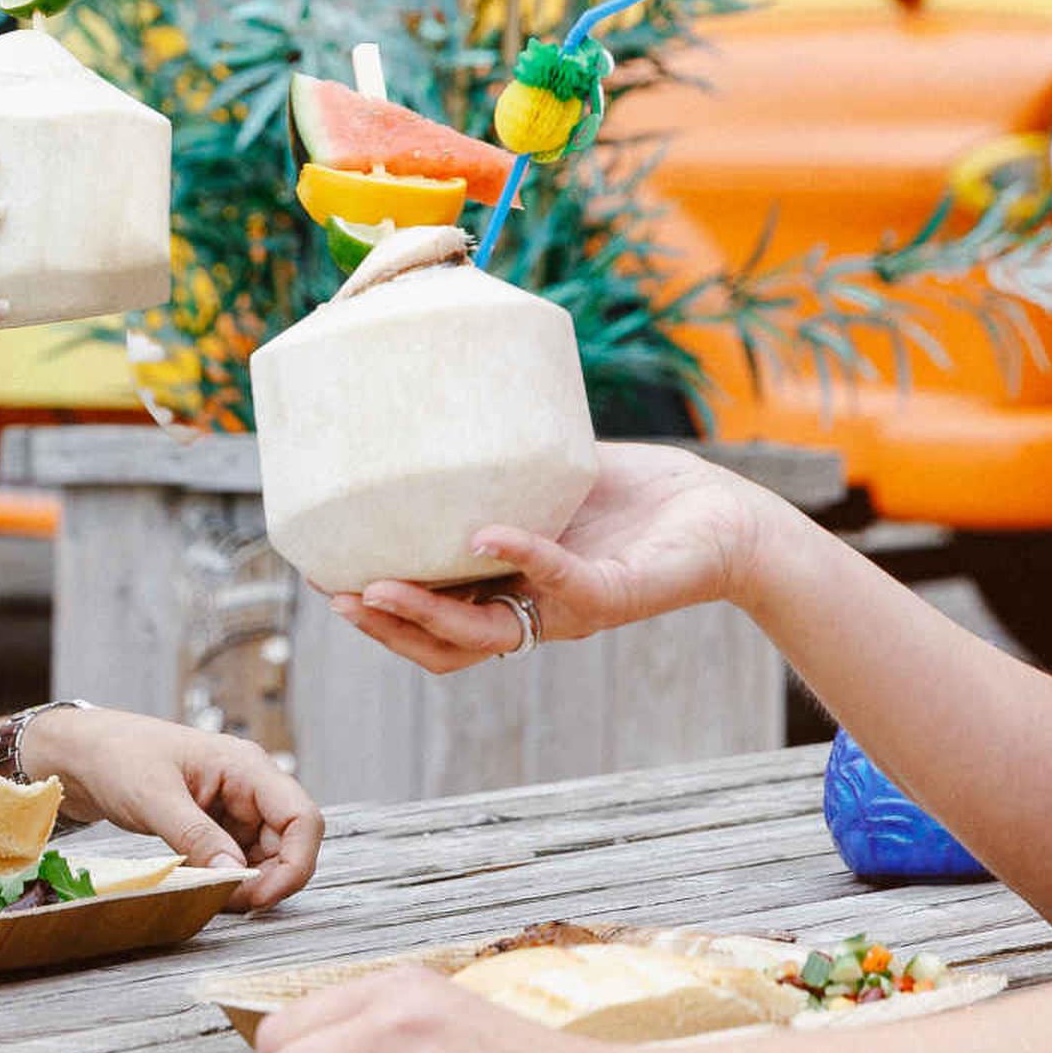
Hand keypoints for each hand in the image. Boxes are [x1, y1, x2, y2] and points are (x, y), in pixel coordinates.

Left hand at [16, 704, 323, 910]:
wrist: (84, 754)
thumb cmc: (117, 757)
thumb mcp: (153, 797)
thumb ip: (196, 835)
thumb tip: (235, 874)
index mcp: (245, 766)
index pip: (301, 818)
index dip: (295, 863)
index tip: (261, 897)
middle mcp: (250, 786)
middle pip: (289, 843)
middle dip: (268, 880)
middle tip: (227, 902)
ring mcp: (236, 807)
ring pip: (266, 857)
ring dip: (247, 884)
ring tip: (208, 894)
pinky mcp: (218, 825)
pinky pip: (239, 859)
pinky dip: (227, 879)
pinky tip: (202, 885)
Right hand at [330, 443, 786, 672]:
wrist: (724, 514)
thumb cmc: (641, 494)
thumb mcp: (552, 476)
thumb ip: (501, 463)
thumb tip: (434, 406)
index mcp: (511, 590)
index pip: (433, 619)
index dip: (379, 612)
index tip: (327, 577)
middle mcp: (534, 611)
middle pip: (444, 646)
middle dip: (386, 627)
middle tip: (339, 594)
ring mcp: (572, 609)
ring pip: (485, 636)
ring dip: (427, 615)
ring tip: (379, 588)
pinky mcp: (616, 595)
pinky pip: (559, 586)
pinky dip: (519, 557)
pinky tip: (484, 533)